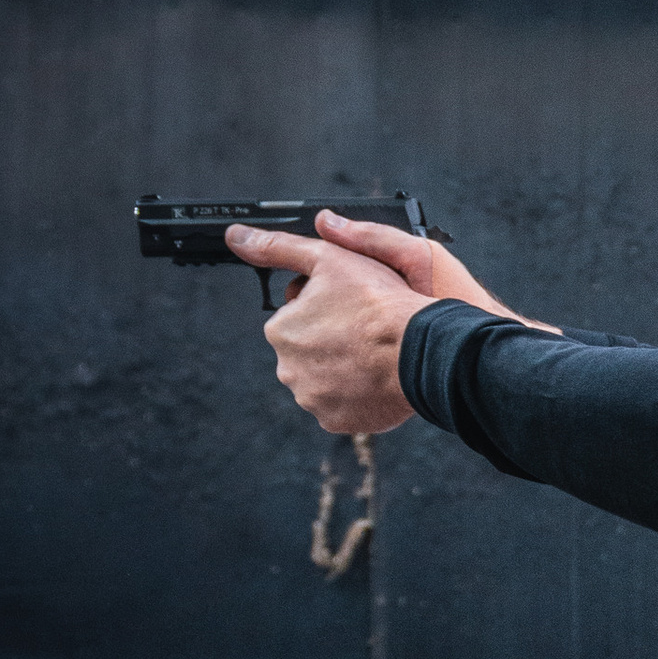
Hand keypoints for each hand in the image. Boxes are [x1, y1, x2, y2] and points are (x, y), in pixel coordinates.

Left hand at [224, 209, 520, 434]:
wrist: (421, 350)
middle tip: (365, 327)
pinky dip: (356, 393)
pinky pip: (343, 405)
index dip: (326, 303)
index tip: (352, 302)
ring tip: (374, 352)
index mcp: (280, 331)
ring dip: (344, 366)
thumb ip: (278, 247)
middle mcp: (287, 370)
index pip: (297, 314)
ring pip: (325, 377)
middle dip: (331, 338)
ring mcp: (312, 400)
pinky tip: (376, 377)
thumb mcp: (327, 258)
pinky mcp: (337, 421)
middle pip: (309, 349)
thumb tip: (236, 237)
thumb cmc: (378, 301)